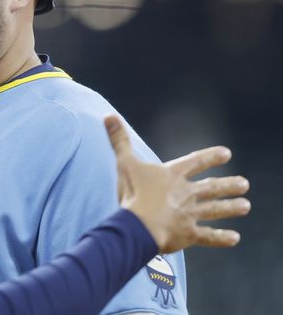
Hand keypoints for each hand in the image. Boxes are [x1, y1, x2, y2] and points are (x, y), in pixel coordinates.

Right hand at [105, 115, 250, 253]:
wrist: (140, 224)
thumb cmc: (132, 192)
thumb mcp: (125, 162)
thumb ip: (119, 140)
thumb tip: (109, 116)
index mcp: (173, 175)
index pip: (196, 162)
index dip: (211, 157)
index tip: (226, 154)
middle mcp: (186, 193)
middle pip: (211, 188)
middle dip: (228, 185)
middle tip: (244, 184)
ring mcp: (189, 214)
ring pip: (215, 210)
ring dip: (231, 207)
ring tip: (245, 205)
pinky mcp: (188, 234)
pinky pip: (208, 236)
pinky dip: (221, 238)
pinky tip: (234, 238)